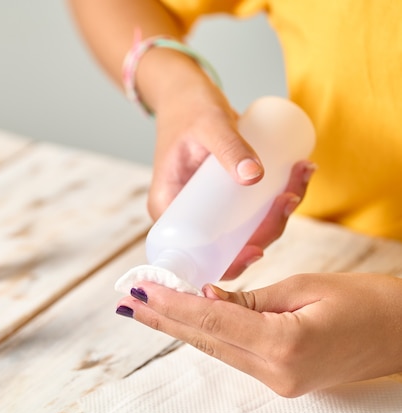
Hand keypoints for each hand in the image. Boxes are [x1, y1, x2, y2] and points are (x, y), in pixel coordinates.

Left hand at [116, 274, 401, 396]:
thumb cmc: (367, 302)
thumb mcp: (304, 287)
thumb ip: (250, 298)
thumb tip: (206, 297)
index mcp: (284, 344)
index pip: (211, 319)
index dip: (171, 304)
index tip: (139, 289)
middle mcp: (275, 371)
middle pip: (204, 338)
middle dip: (162, 318)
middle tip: (126, 300)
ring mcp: (278, 381)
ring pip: (215, 347)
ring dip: (179, 326)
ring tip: (145, 307)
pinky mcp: (281, 377)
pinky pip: (234, 351)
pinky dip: (207, 332)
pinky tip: (186, 318)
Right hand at [149, 81, 315, 277]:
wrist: (185, 91)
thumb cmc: (188, 107)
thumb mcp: (208, 126)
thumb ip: (229, 148)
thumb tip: (255, 177)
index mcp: (169, 209)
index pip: (197, 254)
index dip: (228, 262)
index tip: (257, 250)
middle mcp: (188, 215)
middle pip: (230, 245)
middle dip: (267, 229)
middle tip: (290, 195)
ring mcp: (208, 207)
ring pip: (247, 228)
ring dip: (280, 213)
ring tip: (301, 173)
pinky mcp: (225, 196)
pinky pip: (252, 209)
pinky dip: (278, 199)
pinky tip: (300, 175)